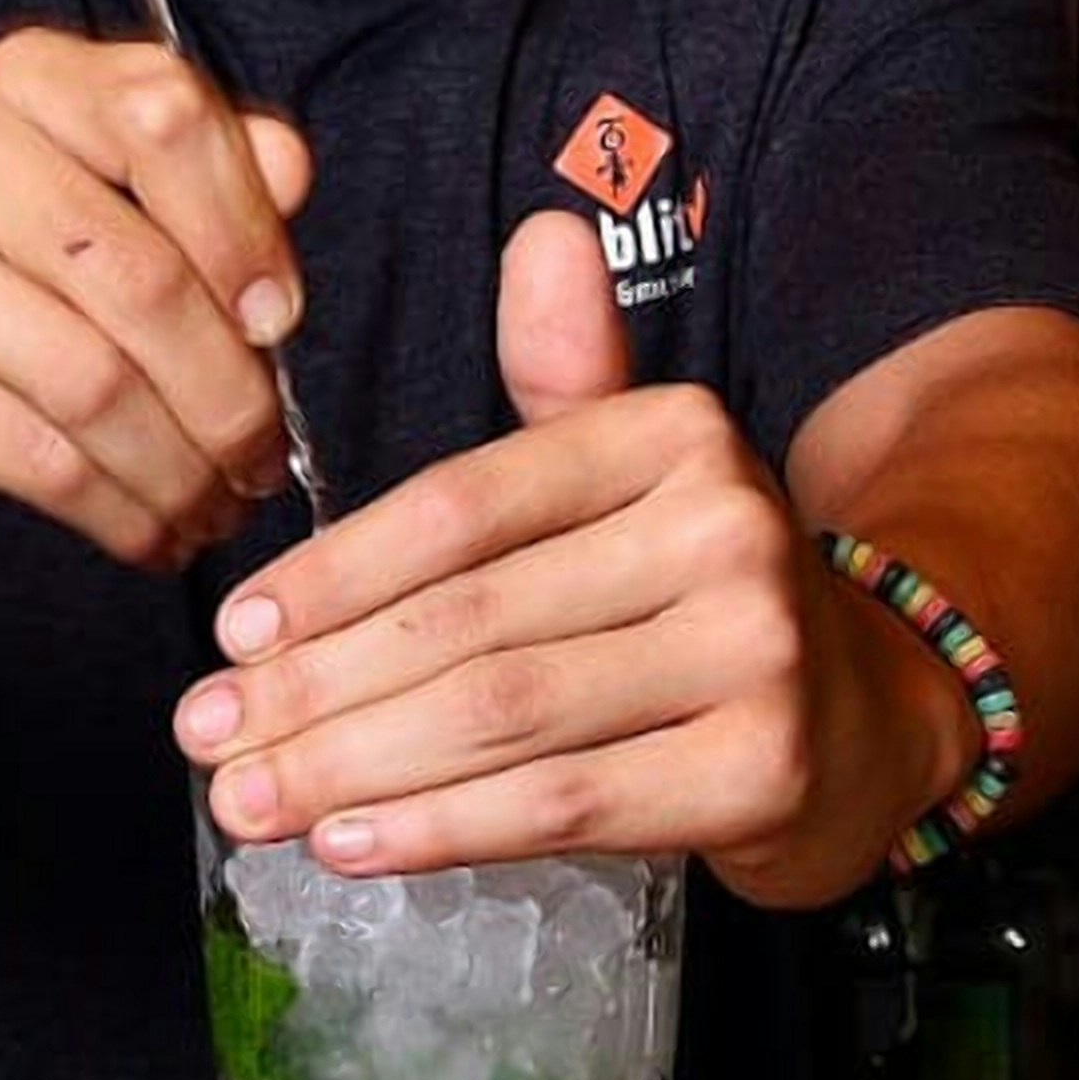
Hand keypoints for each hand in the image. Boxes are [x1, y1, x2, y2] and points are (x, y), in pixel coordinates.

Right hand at [0, 34, 314, 570]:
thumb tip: (291, 173)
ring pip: (92, 381)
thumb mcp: (98, 205)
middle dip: (225, 390)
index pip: (164, 117)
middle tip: (259, 460)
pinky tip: (147, 533)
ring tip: (215, 510)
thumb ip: (203, 178)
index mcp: (27, 75)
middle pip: (138, 272)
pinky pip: (29, 454)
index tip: (281, 322)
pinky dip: (113, 509)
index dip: (244, 229)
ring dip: (177, 469)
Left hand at [173, 206, 917, 886]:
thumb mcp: (640, 470)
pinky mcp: (761, 769)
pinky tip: (349, 843)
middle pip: (473, 619)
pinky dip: (442, 830)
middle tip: (206, 737)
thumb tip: (543, 236)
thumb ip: (567, 374)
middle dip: (319, 689)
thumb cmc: (701, 592)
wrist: (872, 717)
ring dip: (354, 766)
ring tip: (248, 800)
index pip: (468, 503)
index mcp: (677, 434)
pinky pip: (567, 805)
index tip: (232, 636)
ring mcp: (755, 651)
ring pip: (506, 717)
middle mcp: (726, 527)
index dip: (337, 573)